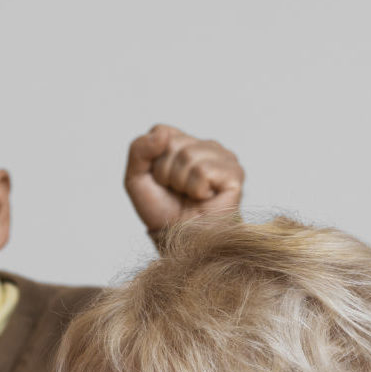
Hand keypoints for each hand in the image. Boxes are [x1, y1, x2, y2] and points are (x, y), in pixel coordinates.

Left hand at [124, 125, 243, 237]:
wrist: (179, 239)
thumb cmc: (161, 212)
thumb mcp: (136, 180)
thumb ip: (138, 151)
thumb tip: (161, 134)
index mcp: (184, 143)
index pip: (160, 131)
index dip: (152, 161)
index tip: (160, 181)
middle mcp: (206, 146)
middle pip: (172, 143)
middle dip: (165, 174)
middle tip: (175, 192)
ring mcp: (223, 157)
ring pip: (188, 155)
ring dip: (180, 183)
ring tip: (189, 196)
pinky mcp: (234, 173)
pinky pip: (203, 171)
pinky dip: (195, 190)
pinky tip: (203, 198)